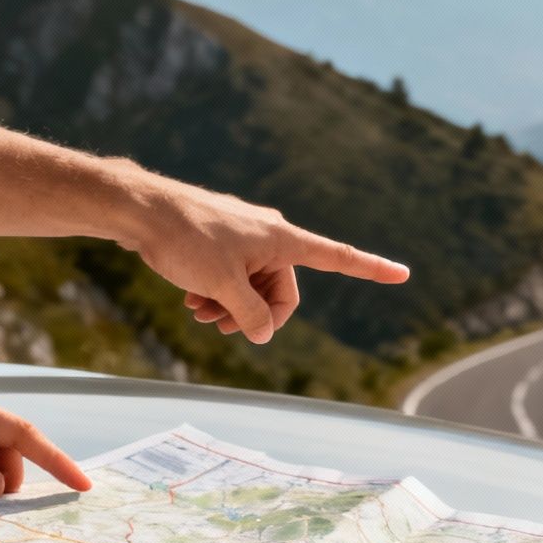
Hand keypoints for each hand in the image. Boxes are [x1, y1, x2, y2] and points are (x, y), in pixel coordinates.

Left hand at [112, 166, 409, 343]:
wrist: (140, 209)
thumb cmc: (184, 239)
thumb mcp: (221, 286)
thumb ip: (250, 314)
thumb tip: (263, 333)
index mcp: (283, 240)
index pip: (339, 257)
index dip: (372, 269)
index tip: (403, 273)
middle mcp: (271, 234)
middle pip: (283, 289)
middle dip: (257, 313)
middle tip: (222, 326)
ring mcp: (246, 235)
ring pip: (254, 283)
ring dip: (234, 306)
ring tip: (201, 314)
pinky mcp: (223, 237)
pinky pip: (235, 272)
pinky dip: (220, 290)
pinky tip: (192, 300)